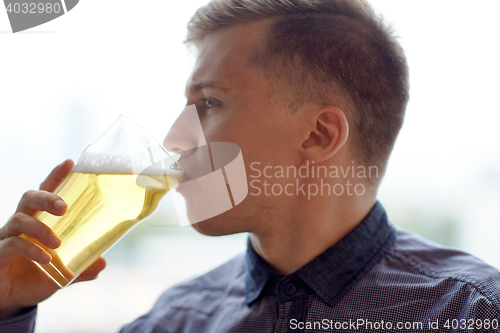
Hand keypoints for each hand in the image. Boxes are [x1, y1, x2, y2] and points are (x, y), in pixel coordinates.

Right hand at [0, 160, 106, 319]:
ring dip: (40, 229)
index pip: (46, 193)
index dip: (56, 177)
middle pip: (29, 198)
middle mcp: (21, 223)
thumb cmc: (35, 277)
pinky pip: (11, 244)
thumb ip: (81, 266)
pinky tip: (45, 259)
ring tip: (57, 243)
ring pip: (19, 220)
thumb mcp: (62, 272)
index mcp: (38, 221)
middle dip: (46, 197)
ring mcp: (7, 236)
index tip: (70, 163)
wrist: (10, 300)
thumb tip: (102, 263)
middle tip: (64, 207)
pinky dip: (30, 250)